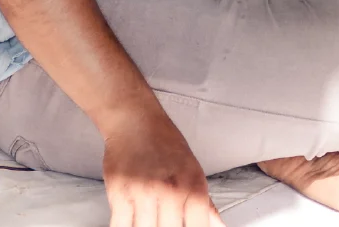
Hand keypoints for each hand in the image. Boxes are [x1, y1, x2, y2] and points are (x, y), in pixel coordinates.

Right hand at [103, 118, 223, 226]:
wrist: (135, 121)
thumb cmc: (165, 144)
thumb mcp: (193, 171)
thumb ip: (206, 204)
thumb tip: (218, 226)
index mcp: (194, 187)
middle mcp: (171, 191)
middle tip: (164, 220)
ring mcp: (145, 194)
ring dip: (147, 226)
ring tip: (150, 218)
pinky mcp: (120, 194)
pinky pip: (122, 225)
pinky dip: (126, 226)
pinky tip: (132, 221)